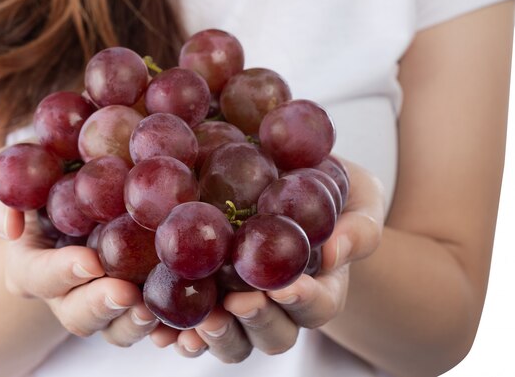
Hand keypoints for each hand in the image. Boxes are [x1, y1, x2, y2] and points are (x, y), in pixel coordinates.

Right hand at [0, 147, 158, 345]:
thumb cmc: (37, 174)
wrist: (79, 181)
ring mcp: (103, 297)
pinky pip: (152, 319)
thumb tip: (10, 226)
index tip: (90, 261)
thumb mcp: (3, 172)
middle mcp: (65, 292)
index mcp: (31, 266)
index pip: (37, 278)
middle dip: (101, 306)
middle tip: (128, 294)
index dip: (61, 273)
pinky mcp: (138, 295)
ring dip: (135, 324)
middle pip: (78, 314)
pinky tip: (192, 319)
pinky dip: (169, 325)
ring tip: (155, 310)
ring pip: (115, 326)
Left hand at [151, 158, 384, 361]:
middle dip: (257, 322)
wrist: (287, 179)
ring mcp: (241, 304)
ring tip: (201, 320)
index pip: (318, 305)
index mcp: (320, 286)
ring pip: (234, 339)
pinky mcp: (207, 295)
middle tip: (239, 303)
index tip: (286, 286)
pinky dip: (177, 333)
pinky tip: (161, 329)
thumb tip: (333, 251)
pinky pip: (193, 326)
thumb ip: (358, 226)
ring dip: (218, 336)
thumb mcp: (358, 198)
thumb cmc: (330, 190)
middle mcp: (280, 305)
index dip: (304, 301)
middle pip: (274, 334)